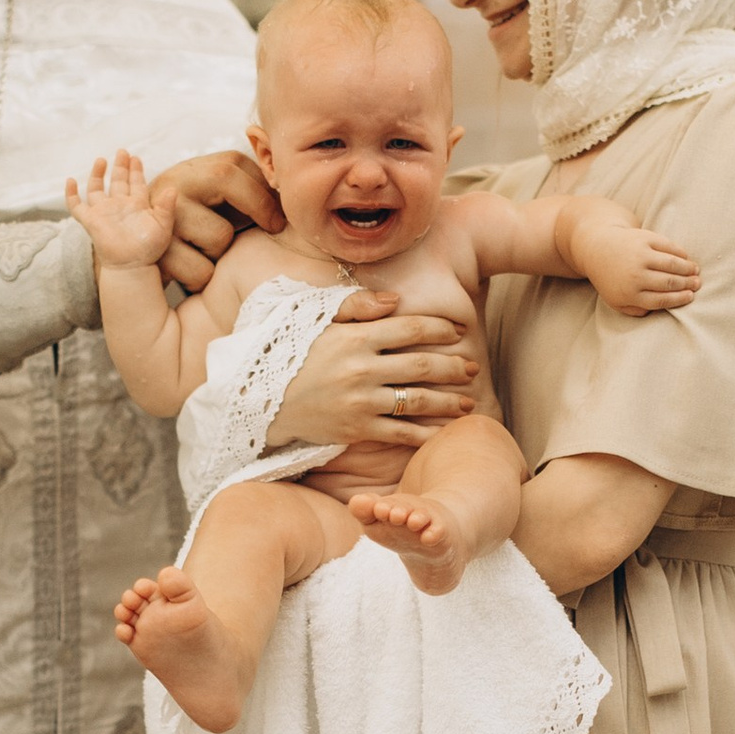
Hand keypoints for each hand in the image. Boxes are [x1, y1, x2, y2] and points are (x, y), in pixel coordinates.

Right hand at [65, 151, 175, 270]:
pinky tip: (70, 181)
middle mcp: (119, 206)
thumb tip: (173, 189)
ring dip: (98, 174)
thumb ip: (166, 207)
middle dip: (120, 166)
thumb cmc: (149, 249)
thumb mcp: (162, 226)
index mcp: (137, 205)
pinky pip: (76, 206)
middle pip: (117, 181)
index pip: (136, 183)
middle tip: (122, 152)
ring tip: (101, 160)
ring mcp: (104, 212)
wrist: (131, 266)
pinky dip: (71, 195)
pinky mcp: (91, 221)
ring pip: (97, 188)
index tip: (136, 158)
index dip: (136, 170)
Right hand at [151, 147, 282, 297]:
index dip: (265, 190)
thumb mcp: (220, 204)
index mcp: (194, 170)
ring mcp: (162, 214)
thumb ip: (249, 192)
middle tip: (273, 228)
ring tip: (210, 253)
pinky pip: (202, 270)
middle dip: (258, 205)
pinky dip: (205, 278)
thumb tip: (292, 190)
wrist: (139, 254)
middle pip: (225, 176)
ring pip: (219, 234)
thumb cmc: (198, 230)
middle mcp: (174, 182)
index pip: (235, 164)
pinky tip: (193, 270)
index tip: (281, 216)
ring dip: (224, 252)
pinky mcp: (156, 250)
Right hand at [273, 298, 476, 451]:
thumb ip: (357, 305)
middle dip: (453, 366)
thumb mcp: (317, 319)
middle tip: (473, 368)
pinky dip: (425, 433)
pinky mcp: (356, 429)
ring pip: (417, 400)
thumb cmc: (293, 354)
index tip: (459, 330)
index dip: (440, 329)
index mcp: (355, 337)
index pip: (410, 327)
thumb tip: (396, 300)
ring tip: (467, 402)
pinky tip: (443, 431)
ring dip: (448, 401)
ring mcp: (360, 401)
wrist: (261, 399)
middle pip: (422, 364)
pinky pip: (400, 432)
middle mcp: (361, 368)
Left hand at [589, 224, 700, 317]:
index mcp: (629, 293)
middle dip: (687, 284)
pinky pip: (668, 246)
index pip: (661, 299)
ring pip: (672, 264)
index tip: (690, 296)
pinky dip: (680, 253)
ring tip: (695, 271)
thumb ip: (635, 311)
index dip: (679, 298)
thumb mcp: (616, 301)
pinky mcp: (644, 238)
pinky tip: (686, 258)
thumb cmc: (611, 278)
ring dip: (687, 268)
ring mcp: (640, 255)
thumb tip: (658, 311)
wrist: (597, 248)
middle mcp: (635, 275)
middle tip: (697, 284)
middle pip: (669, 282)